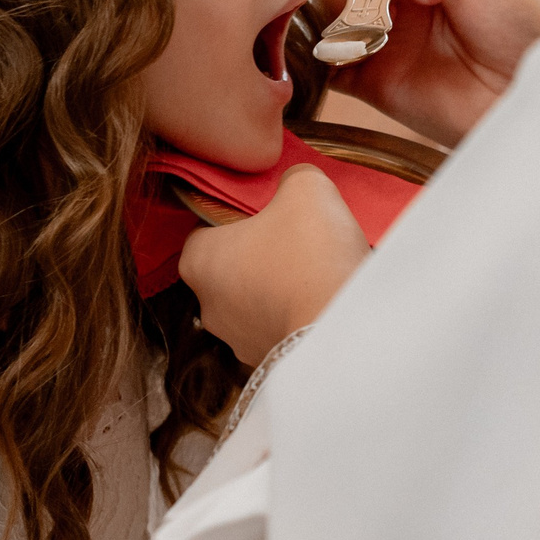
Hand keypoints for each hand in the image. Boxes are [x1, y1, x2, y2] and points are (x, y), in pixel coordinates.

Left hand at [179, 166, 366, 364]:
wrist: (341, 332)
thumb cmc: (311, 255)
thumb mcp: (306, 189)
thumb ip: (293, 176)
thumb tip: (295, 182)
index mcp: (198, 259)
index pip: (205, 227)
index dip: (237, 215)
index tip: (268, 211)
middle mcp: (206, 305)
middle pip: (231, 266)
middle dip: (261, 252)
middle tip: (299, 238)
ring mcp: (235, 340)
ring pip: (255, 300)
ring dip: (280, 287)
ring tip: (318, 272)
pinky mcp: (267, 362)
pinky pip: (278, 327)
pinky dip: (296, 315)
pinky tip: (323, 302)